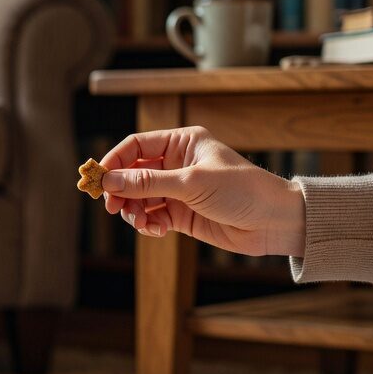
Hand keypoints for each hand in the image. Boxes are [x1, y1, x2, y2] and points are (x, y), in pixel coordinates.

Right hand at [99, 126, 306, 256]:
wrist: (274, 222)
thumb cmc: (242, 190)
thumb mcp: (192, 183)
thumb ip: (148, 182)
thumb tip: (110, 180)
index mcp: (182, 143)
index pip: (136, 146)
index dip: (114, 161)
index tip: (98, 180)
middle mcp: (177, 164)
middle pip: (133, 174)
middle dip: (121, 191)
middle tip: (112, 207)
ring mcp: (179, 190)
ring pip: (139, 198)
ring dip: (134, 211)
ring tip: (141, 223)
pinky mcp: (182, 214)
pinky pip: (152, 216)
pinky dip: (148, 224)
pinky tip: (157, 231)